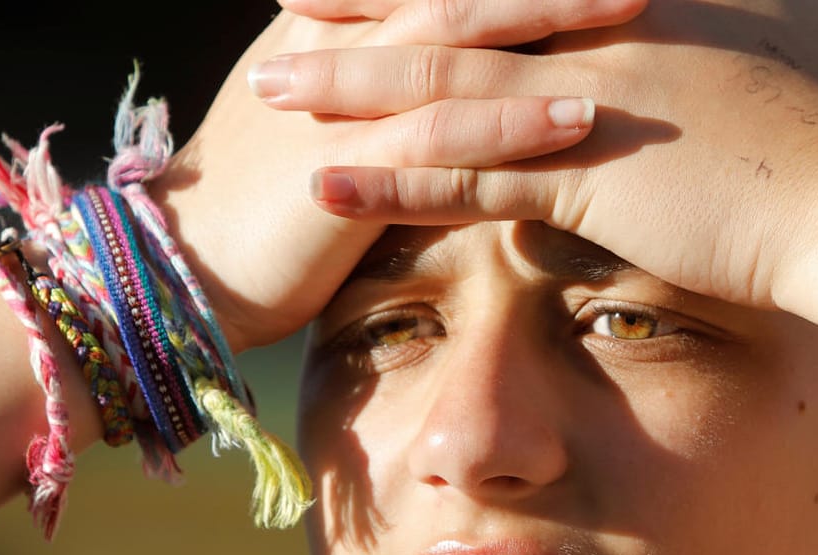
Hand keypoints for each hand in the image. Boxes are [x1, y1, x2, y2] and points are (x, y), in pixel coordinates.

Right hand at [153, 0, 646, 350]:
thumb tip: (449, 65)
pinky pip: (445, 138)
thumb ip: (378, 80)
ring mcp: (349, 98)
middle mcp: (348, 39)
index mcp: (344, 19)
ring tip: (635, 2)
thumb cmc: (258, 196)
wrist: (182, 264)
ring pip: (462, 37)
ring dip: (552, 17)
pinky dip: (513, 125)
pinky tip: (580, 116)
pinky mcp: (354, 169)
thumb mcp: (323, 117)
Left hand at [257, 0, 817, 314]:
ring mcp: (580, 100)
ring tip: (266, 89)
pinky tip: (324, 181)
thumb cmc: (803, 151)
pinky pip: (463, 176)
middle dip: (359, 2)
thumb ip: (658, 69)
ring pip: (437, 84)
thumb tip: (611, 90)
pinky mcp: (581, 174)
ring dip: (346, 86)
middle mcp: (587, 36)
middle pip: (450, 9)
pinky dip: (389, 178)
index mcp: (620, 8)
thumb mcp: (728, 80)